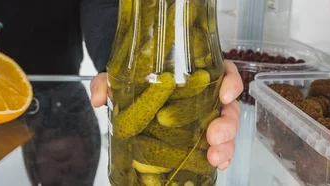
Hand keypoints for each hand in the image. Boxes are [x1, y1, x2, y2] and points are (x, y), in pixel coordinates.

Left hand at [90, 60, 243, 169]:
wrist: (129, 98)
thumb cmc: (133, 83)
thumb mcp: (119, 77)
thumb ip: (107, 82)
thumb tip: (99, 98)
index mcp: (195, 74)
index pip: (224, 71)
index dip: (230, 82)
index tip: (225, 94)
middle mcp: (205, 95)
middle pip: (228, 106)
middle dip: (227, 124)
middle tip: (214, 136)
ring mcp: (205, 117)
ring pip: (226, 129)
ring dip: (226, 144)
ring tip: (215, 157)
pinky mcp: (200, 137)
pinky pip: (218, 145)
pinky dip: (221, 155)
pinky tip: (217, 165)